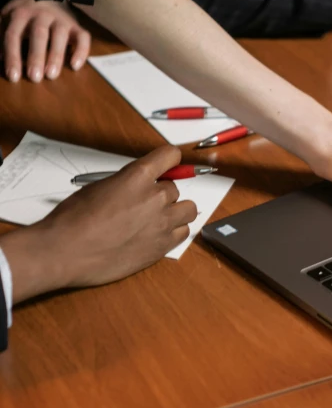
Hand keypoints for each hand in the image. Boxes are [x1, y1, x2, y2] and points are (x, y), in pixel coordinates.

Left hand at [1, 0, 90, 82]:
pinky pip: (83, 37)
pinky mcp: (76, 26)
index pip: (14, 35)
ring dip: (56, 56)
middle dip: (36, 56)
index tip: (13, 76)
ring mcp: (61, 20)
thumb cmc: (23, 14)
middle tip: (34, 78)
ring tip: (52, 75)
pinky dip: (81, 51)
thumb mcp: (6, 19)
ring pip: (60, 36)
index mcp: (20, 14)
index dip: (12, 56)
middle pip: (39, 34)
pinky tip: (75, 66)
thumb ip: (1, 36)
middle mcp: (42, 15)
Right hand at [1, 146, 197, 303]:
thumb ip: (127, 182)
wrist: (66, 251)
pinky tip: (156, 234)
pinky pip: (183, 233)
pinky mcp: (163, 247)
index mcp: (138, 176)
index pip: (171, 156)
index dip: (169, 161)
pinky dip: (174, 232)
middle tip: (144, 203)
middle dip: (162, 193)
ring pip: (188, 210)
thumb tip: (138, 185)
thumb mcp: (100, 186)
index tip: (167, 166)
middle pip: (176, 187)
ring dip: (175, 211)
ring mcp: (162, 223)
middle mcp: (156, 197)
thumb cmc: (74, 219)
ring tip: (156, 219)